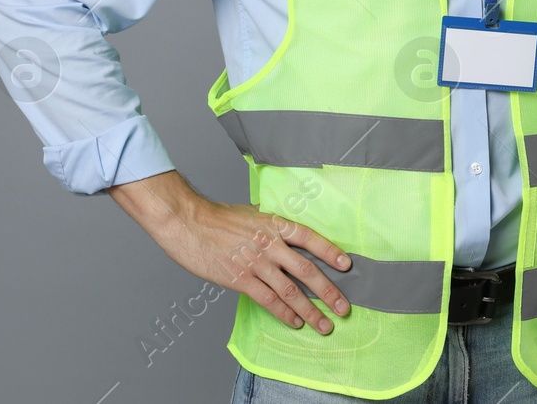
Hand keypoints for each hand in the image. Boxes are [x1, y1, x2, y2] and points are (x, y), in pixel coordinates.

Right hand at [108, 171, 351, 334]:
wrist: (188, 223)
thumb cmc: (217, 217)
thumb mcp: (251, 212)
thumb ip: (271, 224)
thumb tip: (285, 231)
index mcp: (275, 224)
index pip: (310, 238)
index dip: (330, 252)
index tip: (347, 266)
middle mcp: (270, 244)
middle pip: (307, 270)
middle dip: (328, 291)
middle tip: (344, 308)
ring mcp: (256, 263)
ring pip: (290, 291)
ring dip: (310, 311)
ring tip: (324, 324)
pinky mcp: (240, 280)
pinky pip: (268, 300)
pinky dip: (284, 313)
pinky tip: (295, 322)